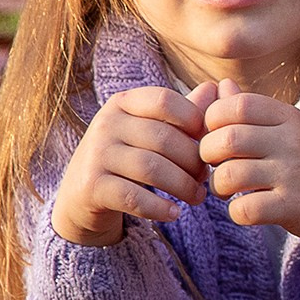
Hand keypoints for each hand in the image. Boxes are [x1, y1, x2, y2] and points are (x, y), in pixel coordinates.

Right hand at [52, 83, 212, 246]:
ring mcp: (96, 155)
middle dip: (194, 161)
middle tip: (206, 178)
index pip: (165, 100)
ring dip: (183, 186)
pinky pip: (134, 197)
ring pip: (152, 169)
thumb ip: (184, 112)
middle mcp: (105, 123)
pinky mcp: (91, 187)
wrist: (82, 193)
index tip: (208, 143)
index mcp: (122, 102)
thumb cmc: (129, 155)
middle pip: (164, 138)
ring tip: (197, 196)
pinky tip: (174, 213)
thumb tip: (217, 87)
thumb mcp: (151, 129)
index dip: (194, 120)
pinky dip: (160, 208)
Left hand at [196, 82, 299, 274]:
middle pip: (227, 138)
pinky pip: (244, 209)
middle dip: (208, 154)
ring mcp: (294, 174)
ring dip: (218, 185)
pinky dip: (235, 212)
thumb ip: (253, 111)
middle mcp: (293, 141)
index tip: (217, 136)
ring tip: (226, 190)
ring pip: (229, 175)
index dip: (213, 120)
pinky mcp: (292, 207)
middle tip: (216, 165)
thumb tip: (222, 84)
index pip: (237, 105)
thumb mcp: (289, 131)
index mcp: (290, 117)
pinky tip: (245, 209)